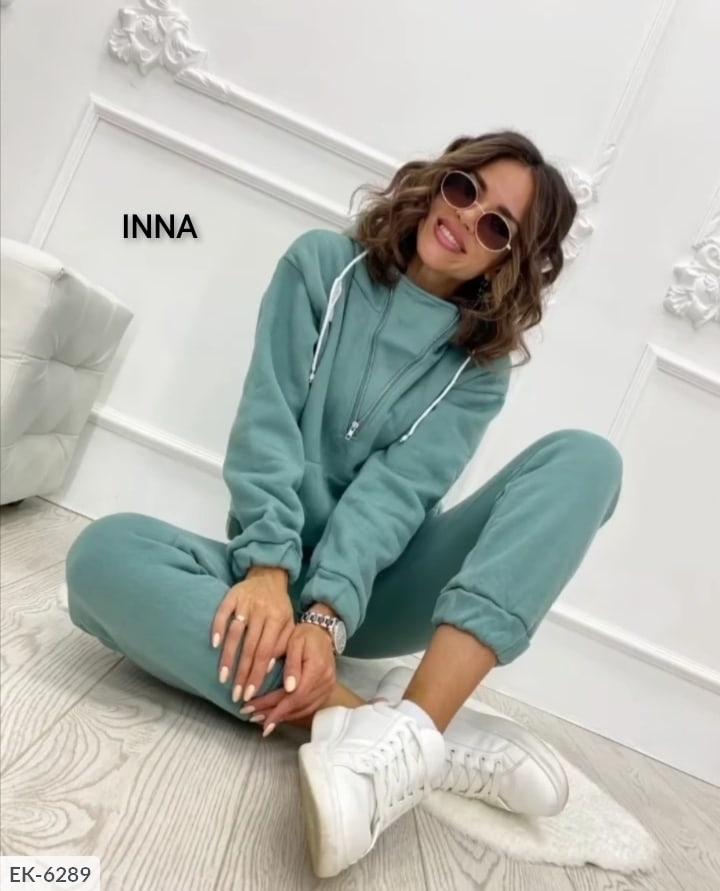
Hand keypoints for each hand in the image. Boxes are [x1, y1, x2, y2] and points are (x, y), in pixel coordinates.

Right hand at [211, 566, 293, 703]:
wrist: (268, 576)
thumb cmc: (279, 606)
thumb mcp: (288, 623)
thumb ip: (281, 644)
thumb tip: (268, 669)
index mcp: (278, 619)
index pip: (266, 652)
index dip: (257, 674)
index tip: (250, 693)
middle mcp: (262, 611)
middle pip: (250, 647)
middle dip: (242, 673)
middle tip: (235, 694)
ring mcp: (246, 602)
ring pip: (235, 633)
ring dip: (228, 656)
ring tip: (222, 677)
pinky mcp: (232, 595)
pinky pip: (223, 613)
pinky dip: (217, 628)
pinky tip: (214, 645)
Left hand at [241, 621, 335, 735]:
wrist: (323, 633)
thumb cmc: (305, 635)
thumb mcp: (295, 642)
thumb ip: (292, 664)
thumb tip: (288, 688)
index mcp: (317, 669)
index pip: (295, 695)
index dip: (276, 708)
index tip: (255, 713)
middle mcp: (325, 682)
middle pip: (297, 705)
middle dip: (273, 713)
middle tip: (251, 716)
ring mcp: (327, 688)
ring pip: (303, 709)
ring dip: (281, 716)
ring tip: (261, 719)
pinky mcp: (326, 692)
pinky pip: (308, 707)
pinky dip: (292, 713)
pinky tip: (278, 715)